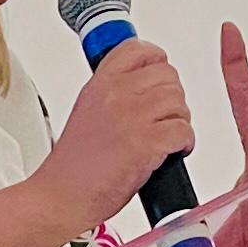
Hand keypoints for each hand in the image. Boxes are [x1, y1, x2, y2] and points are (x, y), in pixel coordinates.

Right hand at [47, 33, 192, 218]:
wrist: (63, 196)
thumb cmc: (74, 166)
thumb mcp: (87, 113)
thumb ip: (112, 95)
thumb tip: (144, 90)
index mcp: (99, 84)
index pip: (137, 49)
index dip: (157, 62)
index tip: (159, 79)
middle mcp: (115, 95)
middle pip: (168, 76)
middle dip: (172, 100)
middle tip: (163, 119)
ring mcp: (131, 117)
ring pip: (179, 102)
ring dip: (180, 122)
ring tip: (166, 139)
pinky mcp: (146, 143)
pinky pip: (184, 130)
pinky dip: (184, 144)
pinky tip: (170, 153)